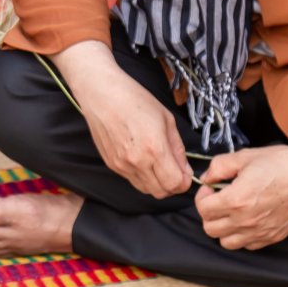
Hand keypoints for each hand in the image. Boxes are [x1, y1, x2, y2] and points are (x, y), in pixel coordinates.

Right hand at [59, 44, 194, 198]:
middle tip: (175, 171)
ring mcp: (122, 165)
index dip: (185, 181)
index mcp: (155, 149)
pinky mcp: (112, 164)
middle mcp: (137, 162)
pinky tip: (143, 159)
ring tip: (158, 164)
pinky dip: (142, 176)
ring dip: (157, 183)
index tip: (186, 172)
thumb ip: (177, 148)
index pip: (175, 184)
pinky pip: (132, 180)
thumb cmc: (134, 99)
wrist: (101, 94)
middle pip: (161, 192)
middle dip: (172, 185)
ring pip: (146, 190)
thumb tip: (185, 168)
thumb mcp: (166, 119)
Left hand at [195, 144, 287, 250]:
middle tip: (218, 200)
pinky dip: (243, 236)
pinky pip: (248, 245)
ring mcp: (261, 232)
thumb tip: (207, 178)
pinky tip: (248, 220)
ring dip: (224, 228)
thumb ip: (219, 166)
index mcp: (236, 200)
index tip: (211, 189)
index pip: (203, 209)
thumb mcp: (246, 156)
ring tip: (232, 212)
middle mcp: (246, 221)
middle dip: (210, 214)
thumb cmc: (284, 164)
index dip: (202, 197)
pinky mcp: (274, 237)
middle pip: (210, 229)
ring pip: (227, 243)